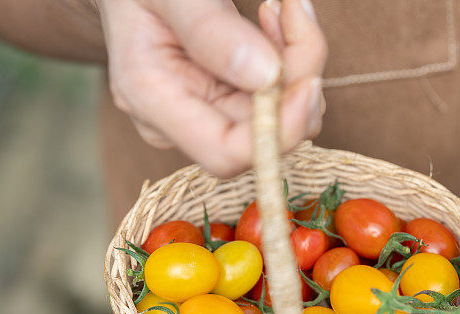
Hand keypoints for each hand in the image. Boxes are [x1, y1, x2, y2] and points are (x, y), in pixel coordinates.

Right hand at [97, 0, 325, 176]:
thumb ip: (210, 29)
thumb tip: (266, 77)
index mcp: (150, 98)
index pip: (224, 153)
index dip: (276, 131)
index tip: (308, 81)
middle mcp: (180, 119)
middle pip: (265, 134)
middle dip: (297, 78)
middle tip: (296, 11)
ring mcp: (208, 112)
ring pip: (285, 117)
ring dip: (301, 64)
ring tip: (283, 7)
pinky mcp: (231, 98)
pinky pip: (282, 96)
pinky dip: (294, 58)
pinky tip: (276, 18)